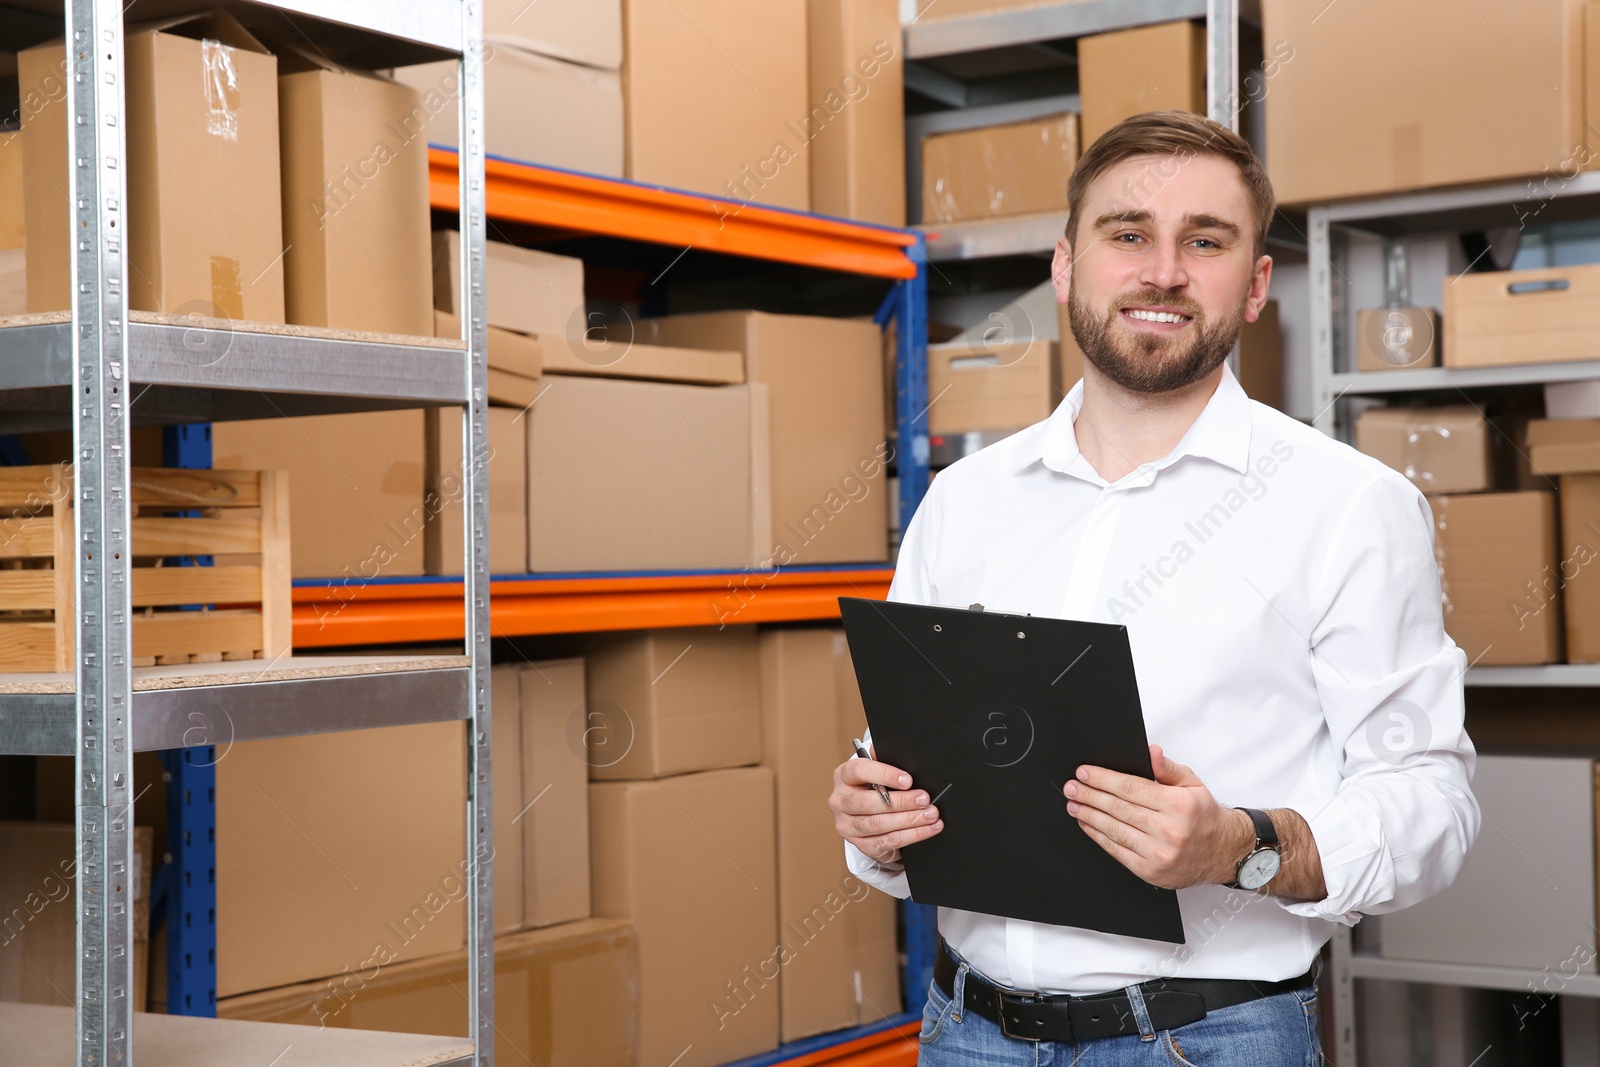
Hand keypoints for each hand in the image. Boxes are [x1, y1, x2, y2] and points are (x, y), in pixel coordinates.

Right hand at [829, 750, 943, 866]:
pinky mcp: (860, 844)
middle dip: (901, 802)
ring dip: (909, 821)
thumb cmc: (874, 787)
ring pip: (878, 825)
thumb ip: (885, 761)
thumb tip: (903, 754)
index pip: (859, 771)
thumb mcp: (877, 771)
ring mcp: (847, 825)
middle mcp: (840, 801)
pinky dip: (911, 836)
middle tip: (925, 799)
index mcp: (843, 776)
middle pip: (868, 803)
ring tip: (930, 815)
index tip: (908, 780)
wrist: (867, 814)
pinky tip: (927, 829)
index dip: (884, 774)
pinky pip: (887, 842)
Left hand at [1064, 744, 1252, 889]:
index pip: (1130, 788)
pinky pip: (1117, 851)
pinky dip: (1098, 836)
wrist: (1223, 852)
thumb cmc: (1204, 816)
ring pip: (1114, 830)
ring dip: (1089, 815)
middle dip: (1090, 795)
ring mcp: (1159, 854)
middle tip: (1072, 787)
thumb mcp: (1192, 784)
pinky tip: (1087, 824)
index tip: (1084, 772)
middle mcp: (1168, 830)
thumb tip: (1150, 752)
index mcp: (1178, 805)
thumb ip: (1167, 768)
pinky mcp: (1150, 871)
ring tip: (1073, 804)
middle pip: (1118, 808)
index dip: (1103, 779)